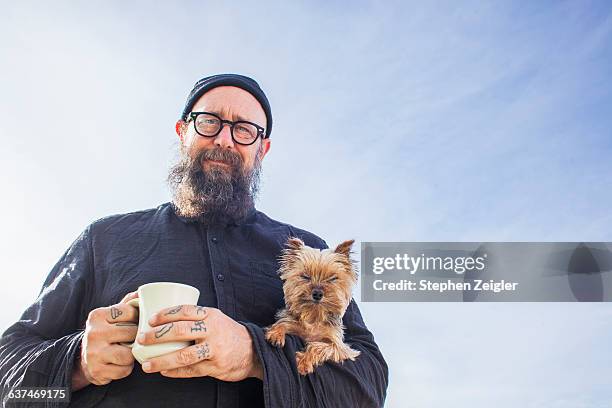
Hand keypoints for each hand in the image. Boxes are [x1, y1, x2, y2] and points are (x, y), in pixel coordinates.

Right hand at [72, 291, 138, 389]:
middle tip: (131, 339)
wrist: (85, 359)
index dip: (137, 318)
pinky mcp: (97, 370)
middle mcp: (93, 333)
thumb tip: (141, 292)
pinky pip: (124, 370)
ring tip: (125, 352)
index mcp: (97, 315)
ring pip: (128, 354)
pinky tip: (118, 364)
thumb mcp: (111, 316)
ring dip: (131, 355)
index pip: (129, 311)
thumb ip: (126, 304)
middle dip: (136, 337)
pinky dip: (125, 368)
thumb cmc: (105, 333)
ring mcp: (94, 353)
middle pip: (131, 333)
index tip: (134, 322)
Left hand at [138, 305, 262, 380]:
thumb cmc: (227, 333)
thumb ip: (195, 318)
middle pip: (180, 331)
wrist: (252, 351)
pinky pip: (191, 371)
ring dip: (162, 360)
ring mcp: (214, 349)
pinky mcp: (215, 367)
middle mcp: (212, 330)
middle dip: (157, 336)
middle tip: (142, 339)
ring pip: (183, 355)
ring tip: (147, 364)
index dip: (165, 314)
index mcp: (210, 315)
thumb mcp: (215, 318)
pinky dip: (175, 372)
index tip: (150, 320)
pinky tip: (164, 372)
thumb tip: (165, 319)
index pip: (184, 310)